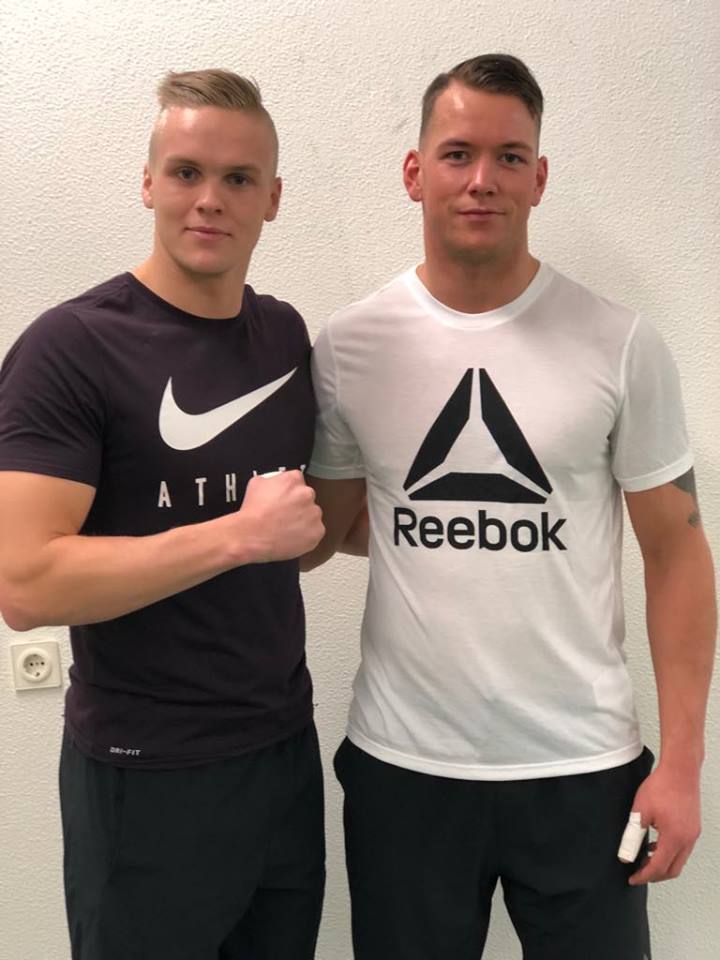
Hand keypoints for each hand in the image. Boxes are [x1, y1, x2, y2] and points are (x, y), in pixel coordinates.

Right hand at [237, 471, 323, 562]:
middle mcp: (307, 494)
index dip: (290, 492)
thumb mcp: (256, 484)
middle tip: (284, 515)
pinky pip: (315, 532)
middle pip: (307, 498)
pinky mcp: (317, 531)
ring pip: (312, 515)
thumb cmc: (252, 512)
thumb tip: (274, 481)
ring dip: (303, 520)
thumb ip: (271, 480)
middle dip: (298, 505)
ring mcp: (314, 513)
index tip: (284, 499)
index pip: (297, 481)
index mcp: (294, 479)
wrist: (252, 535)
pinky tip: (292, 537)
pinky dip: (306, 535)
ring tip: (286, 528)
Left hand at [627, 763, 700, 884]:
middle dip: (655, 875)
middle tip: (639, 872)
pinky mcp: (694, 827)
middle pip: (672, 870)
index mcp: (674, 838)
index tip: (633, 879)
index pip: (659, 868)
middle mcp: (687, 840)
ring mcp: (693, 834)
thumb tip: (625, 855)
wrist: (680, 770)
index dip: (644, 876)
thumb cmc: (661, 786)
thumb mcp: (640, 812)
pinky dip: (670, 852)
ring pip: (679, 860)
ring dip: (663, 864)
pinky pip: (683, 849)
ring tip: (645, 858)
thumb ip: (633, 836)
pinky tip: (656, 843)